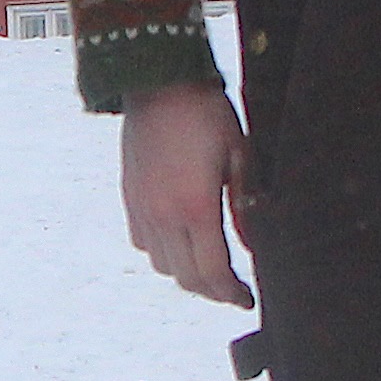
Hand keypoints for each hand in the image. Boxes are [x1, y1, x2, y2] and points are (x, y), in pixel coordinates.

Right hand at [118, 80, 253, 308]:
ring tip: (208, 267)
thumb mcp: (239, 155)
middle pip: (187, 277)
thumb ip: (244, 206)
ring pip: (163, 265)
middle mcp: (163, 215)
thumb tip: (251, 245)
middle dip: (212, 290)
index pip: (213, 272)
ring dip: (187, 274)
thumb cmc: (205, 113)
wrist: (157, 81)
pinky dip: (163, 253)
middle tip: (233, 289)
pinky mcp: (129, 197)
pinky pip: (143, 243)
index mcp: (195, 207)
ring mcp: (142, 208)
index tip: (246, 300)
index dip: (231, 293)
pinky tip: (180, 241)